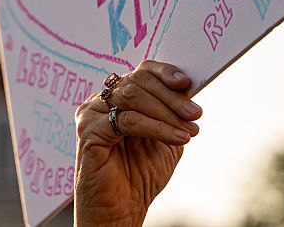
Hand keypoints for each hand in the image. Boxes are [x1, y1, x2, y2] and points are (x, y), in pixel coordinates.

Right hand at [73, 60, 201, 226]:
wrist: (120, 210)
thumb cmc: (140, 175)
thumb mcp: (165, 138)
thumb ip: (173, 114)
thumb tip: (191, 93)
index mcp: (119, 98)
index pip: (141, 72)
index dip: (165, 72)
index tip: (188, 82)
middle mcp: (102, 101)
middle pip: (139, 81)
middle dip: (172, 97)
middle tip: (195, 112)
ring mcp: (91, 113)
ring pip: (133, 97)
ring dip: (167, 112)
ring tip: (189, 129)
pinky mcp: (87, 129)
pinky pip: (127, 120)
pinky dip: (156, 127)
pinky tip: (176, 138)